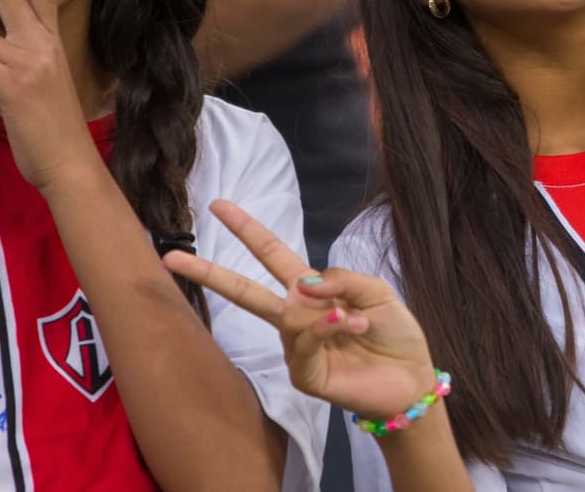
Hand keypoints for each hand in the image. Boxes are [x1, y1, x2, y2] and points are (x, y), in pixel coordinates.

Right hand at [165, 199, 437, 419]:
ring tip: (358, 319)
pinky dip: (327, 328)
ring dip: (328, 312)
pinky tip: (350, 325)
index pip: (270, 253)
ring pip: (287, 316)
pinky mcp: (303, 374)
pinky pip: (303, 342)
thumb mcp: (376, 291)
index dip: (246, 229)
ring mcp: (296, 346)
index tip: (217, 206)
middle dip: (210, 273)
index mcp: (311, 289)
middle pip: (245, 290)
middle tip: (173, 257)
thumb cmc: (393, 333)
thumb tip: (303, 281)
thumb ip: (342, 278)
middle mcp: (295, 315)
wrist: (411, 378)